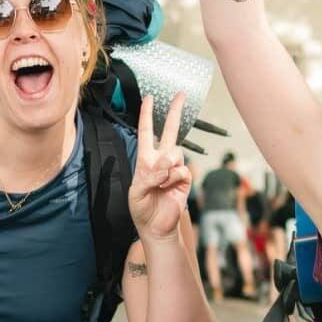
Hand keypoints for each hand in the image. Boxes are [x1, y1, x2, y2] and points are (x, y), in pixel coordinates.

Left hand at [129, 92, 193, 240]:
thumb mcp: (136, 192)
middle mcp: (161, 160)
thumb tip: (166, 167)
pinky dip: (173, 178)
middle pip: (169, 130)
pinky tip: (168, 187)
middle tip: (181, 94)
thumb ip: (148, 176)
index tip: (149, 97)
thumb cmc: (142, 209)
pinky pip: (182, 169)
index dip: (146, 114)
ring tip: (160, 182)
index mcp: (145, 159)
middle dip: (175, 112)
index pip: (146, 131)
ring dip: (166, 165)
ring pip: (175, 152)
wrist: (156, 227)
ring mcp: (174, 168)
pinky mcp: (185, 179)